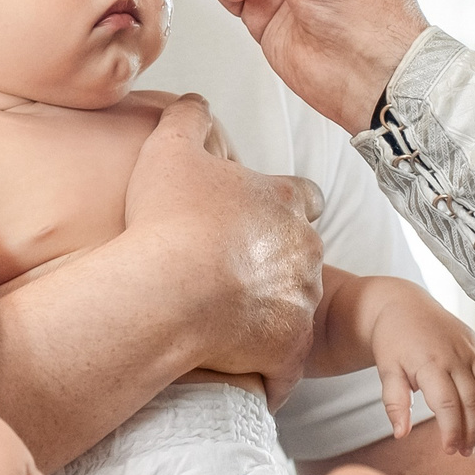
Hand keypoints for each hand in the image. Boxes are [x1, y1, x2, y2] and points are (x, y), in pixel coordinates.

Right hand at [125, 95, 323, 405]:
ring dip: (273, 312)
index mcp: (285, 202)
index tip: (261, 216)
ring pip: (298, 308)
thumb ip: (188, 117)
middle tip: (236, 270)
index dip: (284, 205)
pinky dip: (269, 372)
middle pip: (305, 254)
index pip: (305, 196)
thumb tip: (196, 101)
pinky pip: (286, 370)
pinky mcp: (290, 353)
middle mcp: (305, 252)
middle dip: (279, 260)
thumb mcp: (171, 148)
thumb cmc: (168, 219)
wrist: (170, 291)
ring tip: (229, 320)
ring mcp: (301, 304)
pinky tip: (242, 373)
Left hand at [364, 282, 474, 453]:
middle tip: (466, 451)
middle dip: (472, 429)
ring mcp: (469, 348)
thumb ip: (395, 401)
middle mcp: (455, 355)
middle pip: (472, 399)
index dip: (452, 430)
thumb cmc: (392, 339)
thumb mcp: (385, 369)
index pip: (447, 404)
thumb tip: (401, 434)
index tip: (450, 450)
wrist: (400, 303)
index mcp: (430, 363)